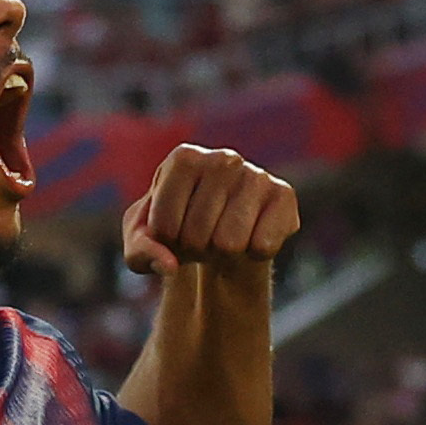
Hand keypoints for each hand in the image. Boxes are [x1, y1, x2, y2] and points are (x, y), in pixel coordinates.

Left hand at [122, 144, 298, 275]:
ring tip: (221, 236)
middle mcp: (223, 159)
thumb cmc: (176, 230)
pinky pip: (262, 246)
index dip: (166, 243)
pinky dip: (252, 254)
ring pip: (229, 244)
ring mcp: (256, 175)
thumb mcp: (143, 243)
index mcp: (183, 158)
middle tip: (202, 235)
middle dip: (194, 249)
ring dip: (221, 254)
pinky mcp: (284, 195)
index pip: (163, 226)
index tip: (173, 230)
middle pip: (196, 236)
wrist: (221, 230)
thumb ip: (141, 253)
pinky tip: (249, 237)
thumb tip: (169, 265)